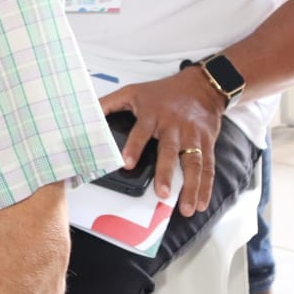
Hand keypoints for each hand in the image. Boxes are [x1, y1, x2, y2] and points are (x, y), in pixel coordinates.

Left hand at [100, 69, 225, 216]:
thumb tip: (86, 112)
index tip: (126, 164)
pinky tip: (201, 202)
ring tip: (186, 207)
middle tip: (162, 193)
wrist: (201, 86)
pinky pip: (207, 166)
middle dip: (166, 173)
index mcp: (153, 115)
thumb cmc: (164, 91)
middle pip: (170, 151)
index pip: (141, 132)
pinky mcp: (207, 143)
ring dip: (191, 186)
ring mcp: (192, 135)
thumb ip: (109, 103)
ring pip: (193, 162)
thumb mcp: (133, 92)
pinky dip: (205, 186)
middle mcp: (173, 126)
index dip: (134, 148)